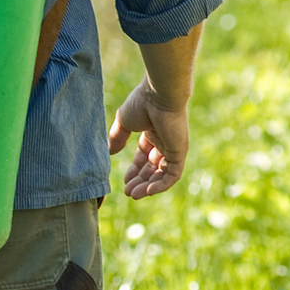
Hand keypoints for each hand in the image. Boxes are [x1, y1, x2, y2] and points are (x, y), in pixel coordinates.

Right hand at [108, 77, 189, 199]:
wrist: (158, 95)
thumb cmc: (141, 103)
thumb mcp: (124, 122)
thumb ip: (117, 138)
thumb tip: (109, 152)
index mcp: (152, 132)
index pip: (145, 157)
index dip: (135, 169)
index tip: (124, 181)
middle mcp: (164, 142)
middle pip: (153, 168)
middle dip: (140, 181)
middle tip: (128, 192)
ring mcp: (173, 148)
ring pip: (162, 174)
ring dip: (148, 186)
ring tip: (134, 194)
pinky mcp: (180, 152)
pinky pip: (172, 175)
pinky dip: (160, 185)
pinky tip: (147, 191)